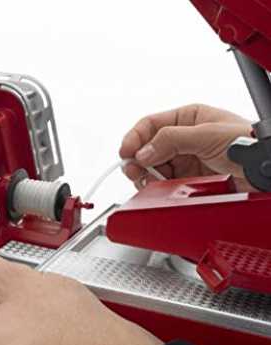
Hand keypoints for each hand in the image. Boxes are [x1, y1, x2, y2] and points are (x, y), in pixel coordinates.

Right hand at [120, 104, 253, 191]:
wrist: (265, 171)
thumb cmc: (248, 143)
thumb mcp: (208, 135)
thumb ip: (172, 140)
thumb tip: (144, 151)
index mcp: (187, 119)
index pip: (150, 124)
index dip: (135, 137)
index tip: (126, 152)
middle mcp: (183, 139)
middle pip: (147, 148)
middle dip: (137, 159)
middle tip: (133, 169)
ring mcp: (184, 161)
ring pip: (151, 167)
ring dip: (144, 174)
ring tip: (144, 180)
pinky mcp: (186, 181)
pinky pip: (162, 183)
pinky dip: (155, 186)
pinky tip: (155, 187)